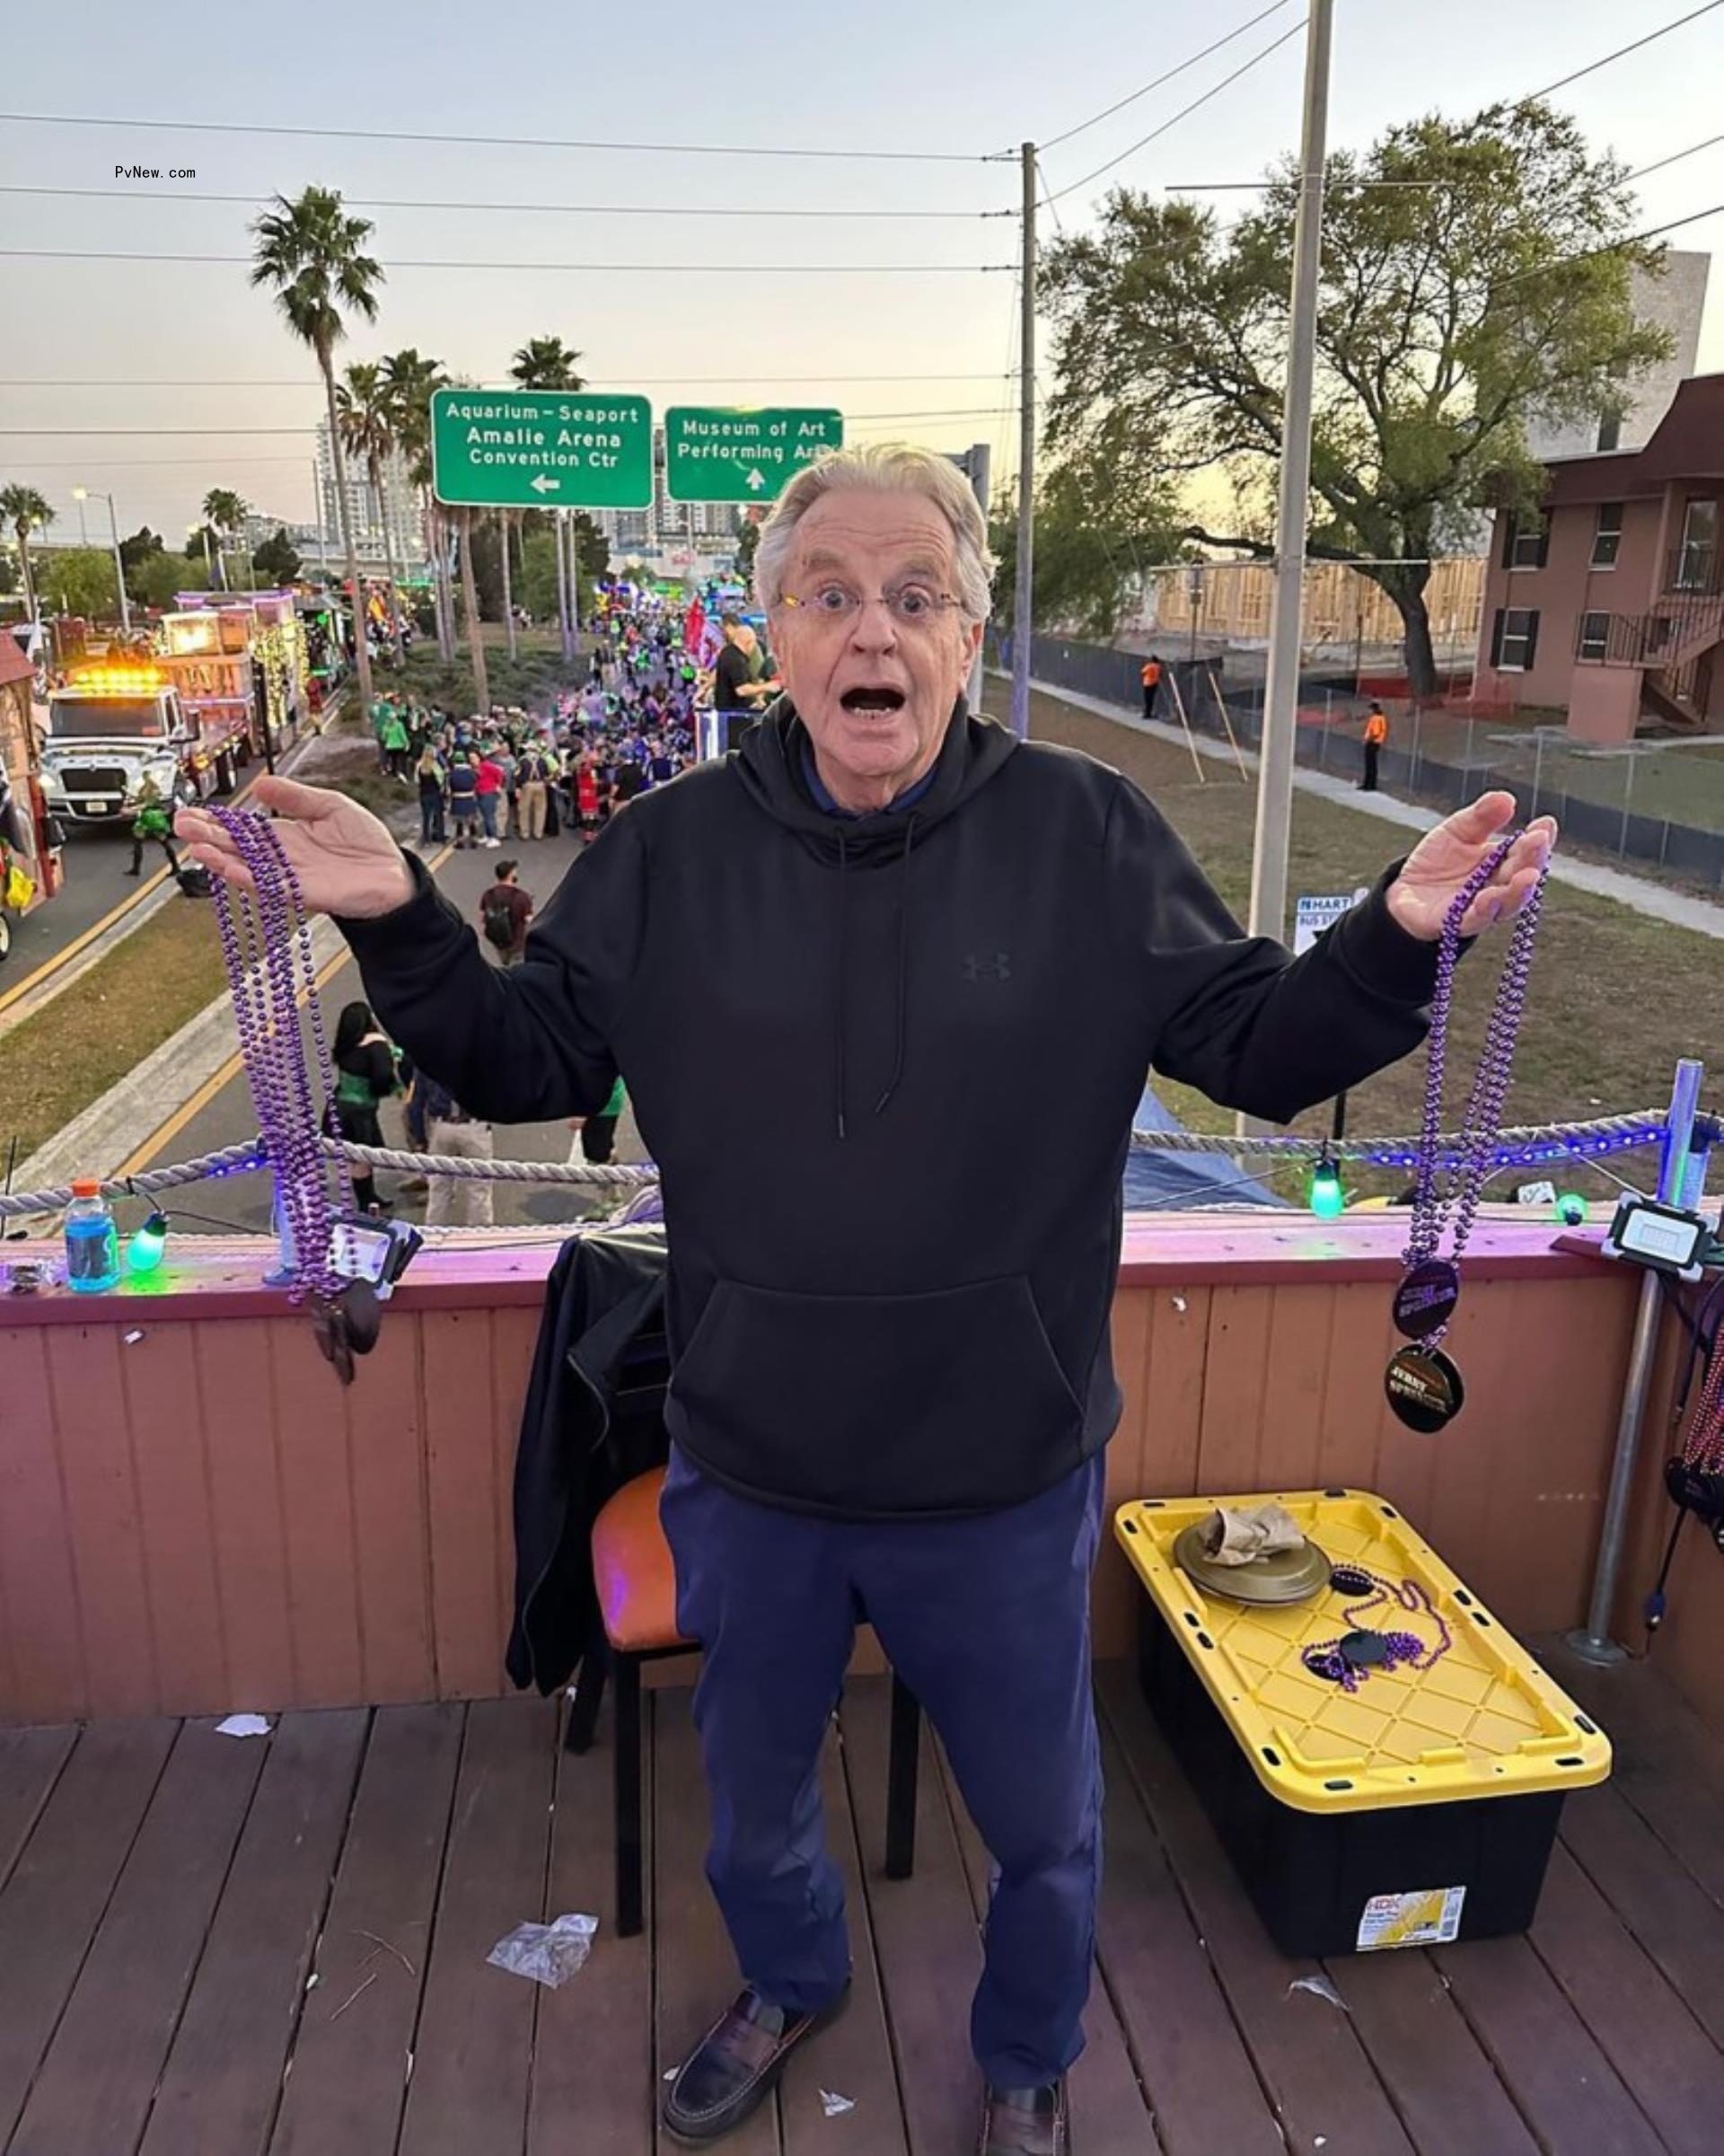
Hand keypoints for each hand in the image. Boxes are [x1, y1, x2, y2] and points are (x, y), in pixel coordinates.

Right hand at [176, 775, 415, 918]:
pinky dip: (251, 879)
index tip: (189, 813)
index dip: (216, 821)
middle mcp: (281, 859)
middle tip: (181, 827)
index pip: (242, 828)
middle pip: (237, 848)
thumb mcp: (329, 806)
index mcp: (284, 836)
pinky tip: (231, 869)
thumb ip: (296, 797)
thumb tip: (260, 784)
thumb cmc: (365, 842)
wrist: (394, 872)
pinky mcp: (306, 894)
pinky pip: (273, 888)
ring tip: (197, 848)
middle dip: (208, 837)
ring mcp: (290, 878)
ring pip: (248, 869)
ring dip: (221, 860)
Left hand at [1385, 791, 1556, 940]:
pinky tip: (1490, 896)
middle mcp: (1498, 885)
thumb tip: (1506, 798)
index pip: (1526, 850)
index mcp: (1502, 861)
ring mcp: (1480, 906)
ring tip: (1528, 875)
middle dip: (1533, 858)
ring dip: (1519, 890)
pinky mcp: (1457, 923)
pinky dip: (1485, 910)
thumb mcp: (1457, 831)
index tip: (1546, 823)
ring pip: (1507, 902)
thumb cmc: (1438, 860)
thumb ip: (1480, 817)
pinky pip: (1475, 919)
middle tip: (1539, 841)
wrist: (1406, 890)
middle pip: (1522, 874)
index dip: (1539, 838)